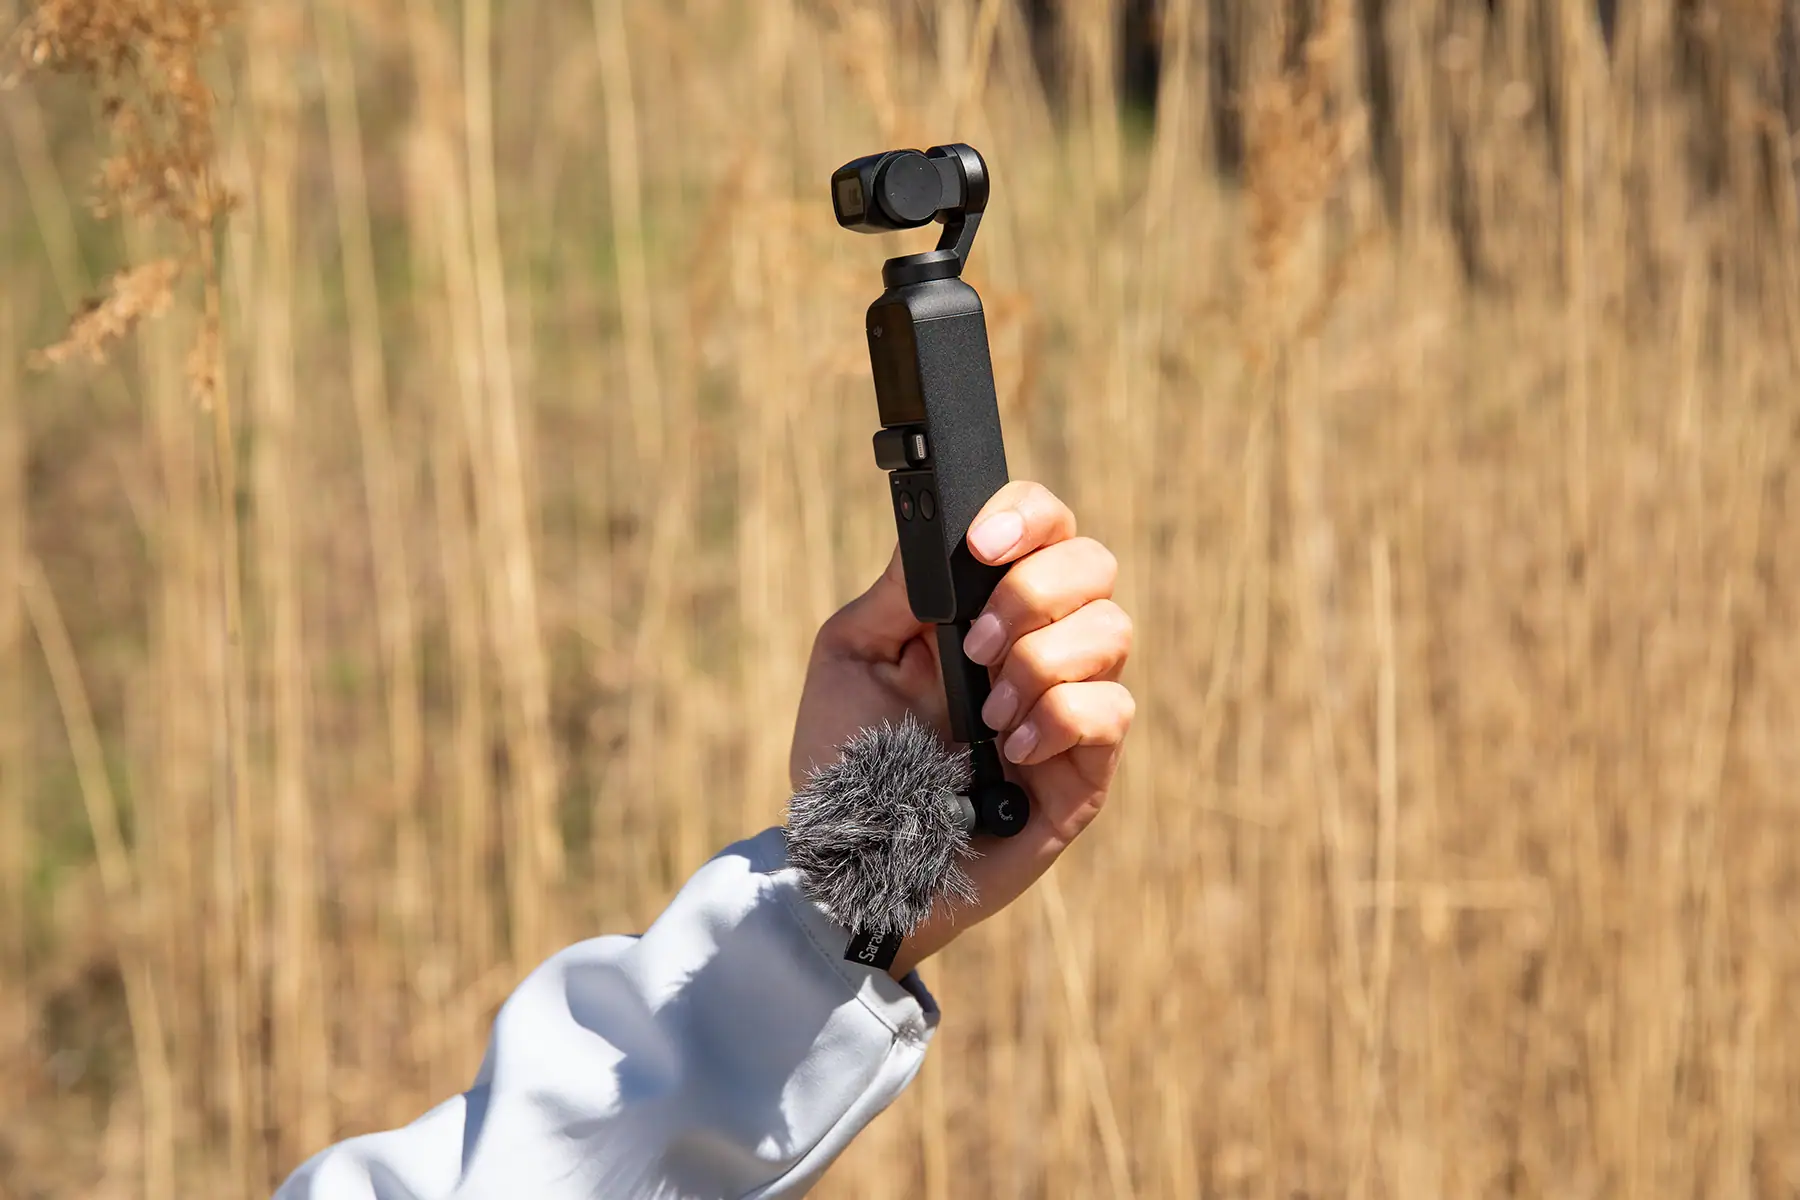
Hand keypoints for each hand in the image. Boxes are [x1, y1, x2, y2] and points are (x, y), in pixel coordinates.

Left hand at [788, 481, 1134, 978]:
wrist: (851, 862)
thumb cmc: (846, 760)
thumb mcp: (851, 656)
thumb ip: (898, 591)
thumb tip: (934, 531)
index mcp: (984, 605)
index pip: (1042, 525)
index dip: (1026, 515)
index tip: (981, 546)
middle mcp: (1038, 642)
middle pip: (1093, 563)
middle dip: (1034, 592)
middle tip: (975, 647)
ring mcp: (1070, 704)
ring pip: (1112, 630)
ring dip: (1040, 662)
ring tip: (985, 715)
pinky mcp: (1087, 769)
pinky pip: (1112, 711)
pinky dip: (1058, 721)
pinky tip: (1008, 755)